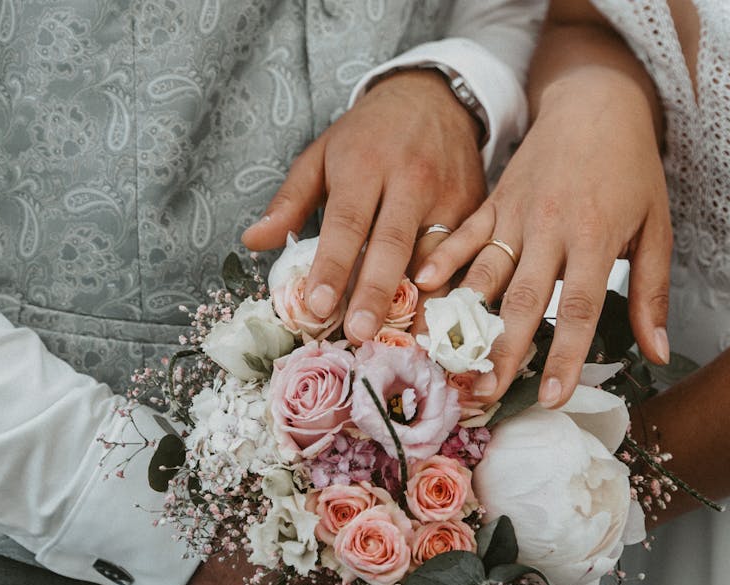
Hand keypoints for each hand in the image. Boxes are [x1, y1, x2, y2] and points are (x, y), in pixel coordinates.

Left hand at [241, 69, 486, 342]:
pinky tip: (440, 324)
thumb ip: (290, 200)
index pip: (346, 222)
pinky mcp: (475, 209)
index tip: (318, 305)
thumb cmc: (368, 135)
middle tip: (360, 333)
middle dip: (376, 291)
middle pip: (392, 244)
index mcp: (364, 165)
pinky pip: (464, 257)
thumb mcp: (322, 153)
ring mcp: (448, 195)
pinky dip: (452, 291)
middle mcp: (409, 180)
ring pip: (436, 257)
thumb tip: (253, 240)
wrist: (435, 98)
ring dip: (421, 303)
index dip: (332, 265)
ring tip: (406, 342)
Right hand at [415, 69, 671, 406]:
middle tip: (486, 394)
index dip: (565, 356)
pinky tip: (420, 285)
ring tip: (452, 360)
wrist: (595, 103)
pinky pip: (463, 234)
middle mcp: (552, 228)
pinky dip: (441, 258)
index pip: (580, 308)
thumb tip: (657, 352)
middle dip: (505, 350)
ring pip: (487, 271)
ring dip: (468, 317)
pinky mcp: (494, 201)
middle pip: (525, 299)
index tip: (552, 396)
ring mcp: (517, 214)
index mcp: (595, 237)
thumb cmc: (631, 169)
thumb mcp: (657, 228)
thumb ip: (652, 292)